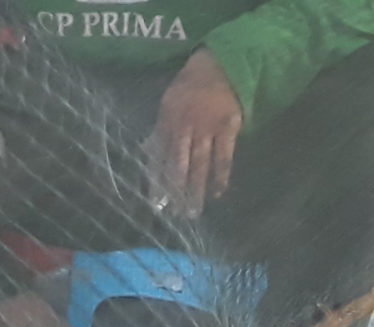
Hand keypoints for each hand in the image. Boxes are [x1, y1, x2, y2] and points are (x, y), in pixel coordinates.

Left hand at [150, 48, 242, 216]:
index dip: (157, 180)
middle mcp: (186, 127)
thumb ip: (159, 129)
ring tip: (193, 211)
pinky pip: (224, 156)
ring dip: (196, 190)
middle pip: (179, 165)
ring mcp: (208, 129)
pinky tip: (218, 192)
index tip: (155, 202)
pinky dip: (221, 175)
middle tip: (175, 215)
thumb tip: (145, 151)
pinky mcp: (228, 128)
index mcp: (168, 122)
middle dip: (175, 191)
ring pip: (200, 164)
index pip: (159, 156)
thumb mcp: (168, 103)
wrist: (219, 65)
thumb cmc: (190, 86)